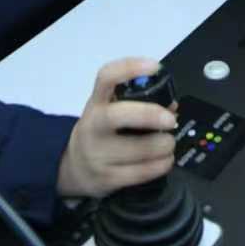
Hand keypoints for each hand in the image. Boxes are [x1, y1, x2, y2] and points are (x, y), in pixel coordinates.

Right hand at [57, 58, 179, 198]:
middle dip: (148, 115)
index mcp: (96, 103)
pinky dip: (160, 165)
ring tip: (170, 143)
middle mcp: (93, 126)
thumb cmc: (100, 133)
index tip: (155, 66)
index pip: (106, 78)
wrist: (73, 168)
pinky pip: (140, 173)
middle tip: (170, 119)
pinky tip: (165, 160)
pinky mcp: (107, 178)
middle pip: (117, 115)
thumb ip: (136, 103)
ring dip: (163, 145)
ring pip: (137, 150)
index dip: (130, 68)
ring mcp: (98, 154)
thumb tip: (171, 105)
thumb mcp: (109, 112)